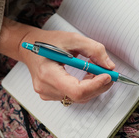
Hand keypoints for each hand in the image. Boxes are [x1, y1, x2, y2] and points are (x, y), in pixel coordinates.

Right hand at [0, 18, 114, 102]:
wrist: (30, 45)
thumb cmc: (48, 41)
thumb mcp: (73, 39)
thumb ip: (93, 50)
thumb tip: (109, 66)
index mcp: (48, 73)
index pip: (76, 90)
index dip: (95, 85)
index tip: (107, 75)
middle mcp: (45, 87)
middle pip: (79, 96)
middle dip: (98, 86)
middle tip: (108, 73)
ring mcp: (46, 93)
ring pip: (78, 98)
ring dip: (92, 87)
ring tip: (95, 71)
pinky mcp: (50, 95)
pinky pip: (72, 97)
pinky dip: (84, 88)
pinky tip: (85, 76)